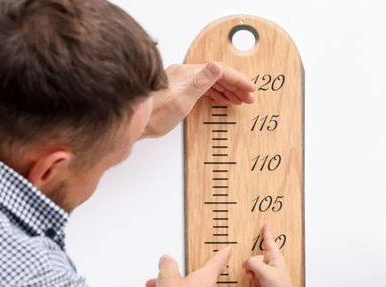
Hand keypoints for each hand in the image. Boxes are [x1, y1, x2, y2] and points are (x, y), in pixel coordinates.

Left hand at [143, 62, 257, 138]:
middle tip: (250, 97)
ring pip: (211, 82)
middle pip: (217, 76)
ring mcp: (182, 82)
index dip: (238, 80)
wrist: (134, 122)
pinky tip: (221, 100)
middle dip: (236, 86)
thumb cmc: (154, 115)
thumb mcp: (182, 101)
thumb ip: (201, 83)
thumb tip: (216, 66)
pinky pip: (203, 88)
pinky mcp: (178, 91)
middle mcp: (185, 75)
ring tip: (239, 100)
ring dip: (227, 90)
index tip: (251, 89)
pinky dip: (216, 94)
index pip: (220, 71)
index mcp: (188, 74)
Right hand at [242, 224, 302, 286]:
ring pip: (253, 270)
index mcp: (275, 257)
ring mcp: (268, 273)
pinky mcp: (265, 282)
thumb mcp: (264, 272)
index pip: (269, 241)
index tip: (266, 224)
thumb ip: (253, 263)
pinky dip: (255, 284)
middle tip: (254, 276)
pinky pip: (254, 279)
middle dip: (251, 268)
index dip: (266, 232)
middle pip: (255, 259)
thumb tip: (246, 263)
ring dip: (253, 278)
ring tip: (259, 284)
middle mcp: (272, 263)